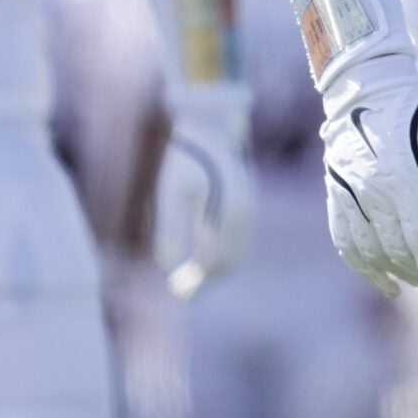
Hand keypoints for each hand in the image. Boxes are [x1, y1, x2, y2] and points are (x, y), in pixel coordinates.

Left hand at [154, 81, 254, 297]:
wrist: (211, 125)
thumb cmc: (186, 158)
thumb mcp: (169, 194)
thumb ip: (169, 230)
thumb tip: (166, 265)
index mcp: (228, 218)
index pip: (213, 264)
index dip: (195, 283)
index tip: (175, 291)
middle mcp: (245, 217)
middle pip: (229, 262)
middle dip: (206, 281)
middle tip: (180, 292)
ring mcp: (250, 210)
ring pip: (237, 253)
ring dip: (216, 270)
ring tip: (191, 277)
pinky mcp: (247, 203)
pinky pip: (240, 240)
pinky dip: (225, 254)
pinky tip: (205, 255)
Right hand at [321, 58, 417, 314]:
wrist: (366, 87)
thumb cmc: (416, 114)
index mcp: (401, 180)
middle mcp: (370, 192)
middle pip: (396, 251)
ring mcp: (347, 194)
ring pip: (370, 252)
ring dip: (393, 274)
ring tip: (413, 283)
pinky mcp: (334, 193)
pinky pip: (345, 241)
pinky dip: (361, 266)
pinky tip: (380, 279)